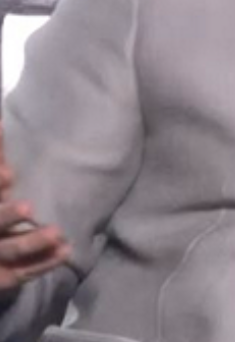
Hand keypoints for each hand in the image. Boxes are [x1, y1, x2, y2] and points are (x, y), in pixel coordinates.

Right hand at [0, 125, 70, 292]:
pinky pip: (22, 274)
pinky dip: (43, 264)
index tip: (9, 176)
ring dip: (31, 244)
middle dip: (6, 216)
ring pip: (8, 252)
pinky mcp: (1, 276)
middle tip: (28, 206)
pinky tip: (65, 252)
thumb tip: (2, 121)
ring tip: (57, 233)